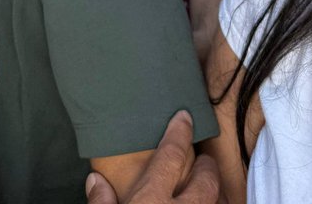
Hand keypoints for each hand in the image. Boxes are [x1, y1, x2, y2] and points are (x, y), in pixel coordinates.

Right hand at [85, 113, 218, 203]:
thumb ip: (101, 202)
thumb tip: (95, 179)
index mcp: (152, 200)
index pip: (171, 156)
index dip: (180, 132)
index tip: (184, 117)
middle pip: (205, 180)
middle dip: (206, 166)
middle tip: (202, 159)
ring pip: (216, 201)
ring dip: (214, 192)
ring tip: (206, 186)